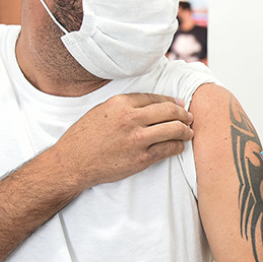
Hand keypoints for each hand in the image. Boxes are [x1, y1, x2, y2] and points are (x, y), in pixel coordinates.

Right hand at [51, 93, 193, 190]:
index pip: (156, 98)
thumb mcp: (102, 110)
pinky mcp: (141, 158)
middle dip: (184, 114)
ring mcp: (137, 139)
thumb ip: (125, 105)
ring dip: (185, 131)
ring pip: (174, 129)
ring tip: (188, 132)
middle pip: (170, 111)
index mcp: (121, 103)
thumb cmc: (85, 136)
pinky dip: (178, 147)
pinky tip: (178, 147)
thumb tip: (152, 103)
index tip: (179, 105)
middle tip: (189, 118)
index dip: (172, 102)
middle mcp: (131, 119)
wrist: (73, 162)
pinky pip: (168, 149)